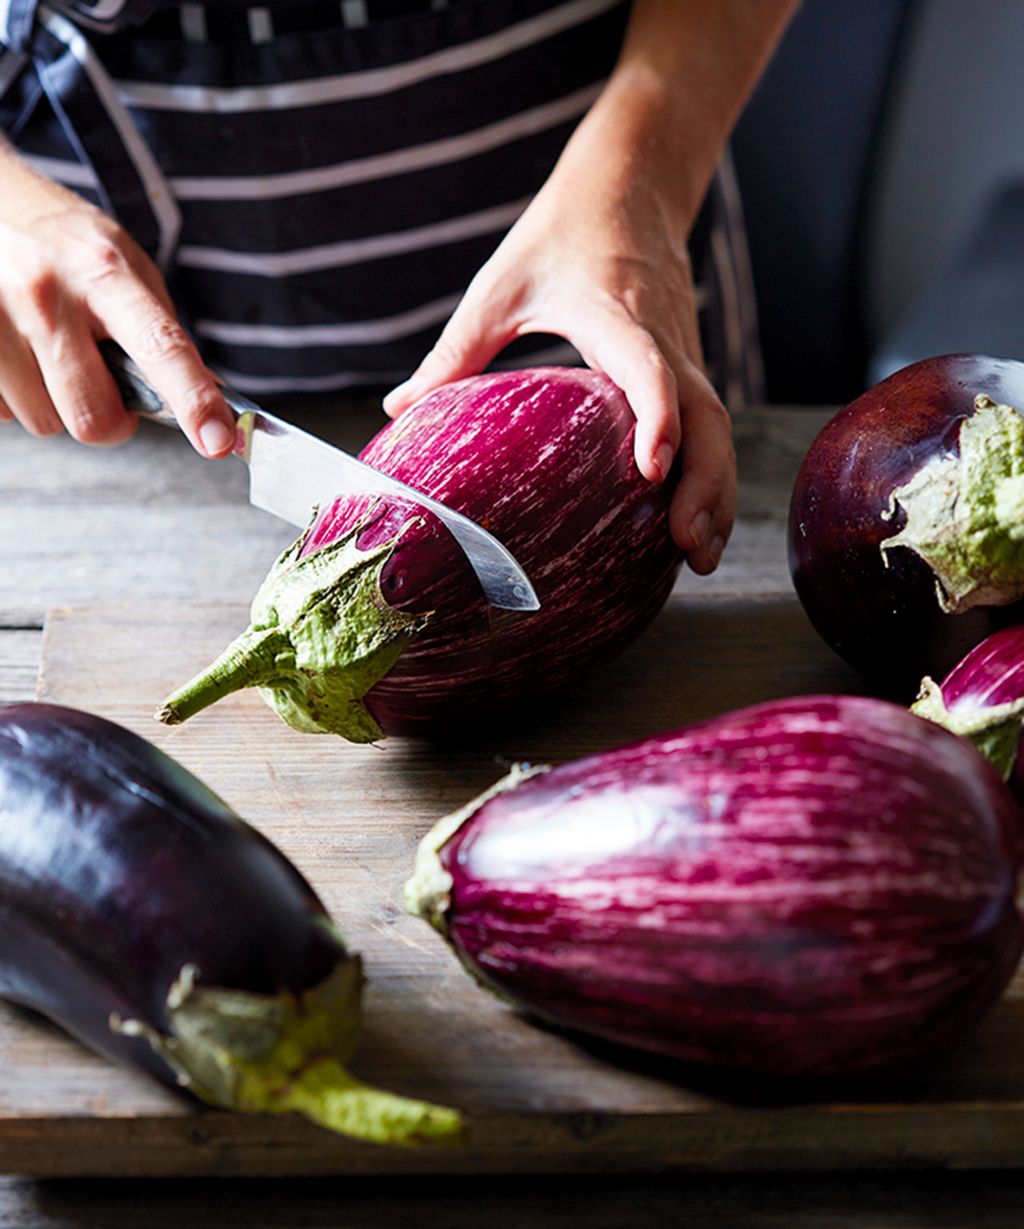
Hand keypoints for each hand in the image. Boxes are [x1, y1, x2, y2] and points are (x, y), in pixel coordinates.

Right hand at [0, 149, 233, 455]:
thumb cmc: (66, 244)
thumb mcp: (125, 265)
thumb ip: (163, 331)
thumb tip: (209, 397)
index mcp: (105, 272)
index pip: (160, 346)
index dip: (193, 400)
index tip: (217, 440)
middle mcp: (47, 295)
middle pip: (93, 415)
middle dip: (111, 420)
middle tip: (109, 390)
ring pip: (46, 421)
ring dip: (60, 405)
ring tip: (54, 354)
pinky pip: (5, 411)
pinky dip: (21, 395)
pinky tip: (21, 354)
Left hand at [383, 162, 734, 574]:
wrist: (631, 185)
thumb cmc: (560, 233)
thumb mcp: (500, 285)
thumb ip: (455, 350)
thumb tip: (398, 408)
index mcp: (617, 315)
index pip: (648, 368)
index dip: (656, 417)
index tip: (652, 469)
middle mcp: (664, 341)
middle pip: (706, 418)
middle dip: (705, 484)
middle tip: (689, 548)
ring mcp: (684, 356)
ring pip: (718, 429)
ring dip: (717, 492)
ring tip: (701, 557)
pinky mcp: (688, 368)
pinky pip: (710, 428)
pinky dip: (711, 476)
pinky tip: (695, 526)